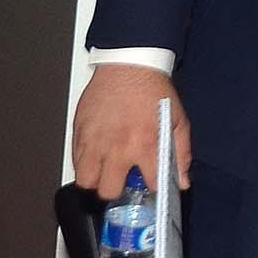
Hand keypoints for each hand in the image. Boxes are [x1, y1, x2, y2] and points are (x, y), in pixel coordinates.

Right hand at [71, 65, 189, 196]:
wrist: (128, 66)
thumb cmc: (153, 91)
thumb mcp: (178, 120)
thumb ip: (181, 153)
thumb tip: (182, 181)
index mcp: (146, 144)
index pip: (149, 184)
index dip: (152, 192)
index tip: (151, 190)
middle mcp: (118, 147)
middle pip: (108, 190)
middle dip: (116, 190)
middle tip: (122, 180)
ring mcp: (95, 142)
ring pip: (86, 181)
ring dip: (96, 180)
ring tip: (107, 170)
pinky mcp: (79, 134)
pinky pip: (75, 162)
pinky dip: (85, 164)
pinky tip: (97, 156)